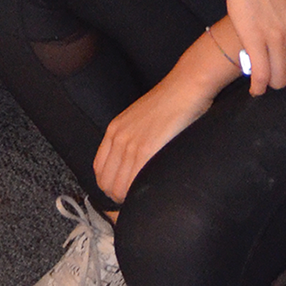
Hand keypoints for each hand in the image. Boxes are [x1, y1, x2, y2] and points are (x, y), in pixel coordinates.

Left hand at [93, 60, 218, 204]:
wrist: (185, 87)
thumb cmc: (170, 102)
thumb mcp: (139, 119)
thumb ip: (131, 138)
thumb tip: (131, 163)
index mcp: (114, 130)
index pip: (99, 170)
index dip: (110, 185)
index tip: (124, 190)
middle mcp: (118, 139)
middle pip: (106, 183)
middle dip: (118, 196)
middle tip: (135, 198)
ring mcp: (130, 146)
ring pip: (118, 188)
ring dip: (129, 198)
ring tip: (145, 196)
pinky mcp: (146, 151)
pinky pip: (133, 183)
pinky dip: (139, 194)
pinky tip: (151, 190)